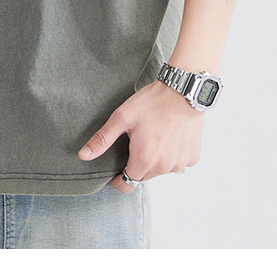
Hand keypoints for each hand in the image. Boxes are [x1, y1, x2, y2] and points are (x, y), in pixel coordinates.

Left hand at [77, 79, 204, 193]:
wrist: (183, 91)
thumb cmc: (152, 102)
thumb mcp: (122, 117)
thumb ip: (103, 139)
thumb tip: (84, 156)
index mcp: (145, 160)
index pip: (127, 185)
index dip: (118, 178)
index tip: (116, 166)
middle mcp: (164, 168)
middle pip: (143, 176)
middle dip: (136, 163)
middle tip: (136, 139)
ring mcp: (180, 164)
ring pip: (161, 169)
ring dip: (155, 159)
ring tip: (153, 134)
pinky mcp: (192, 157)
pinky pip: (177, 162)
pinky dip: (172, 154)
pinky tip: (169, 135)